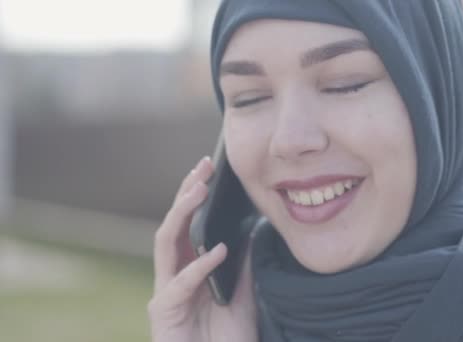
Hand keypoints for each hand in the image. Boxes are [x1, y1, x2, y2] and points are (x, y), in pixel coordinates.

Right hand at [148, 157, 257, 341]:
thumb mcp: (243, 291)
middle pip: (173, 224)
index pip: (188, 223)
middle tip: (203, 167)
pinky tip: (219, 250)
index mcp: (189, 266)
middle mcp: (173, 274)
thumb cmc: (227, 337)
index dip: (196, 194)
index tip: (212, 168)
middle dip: (186, 192)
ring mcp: (165, 291)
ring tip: (200, 191)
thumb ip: (244, 262)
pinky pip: (180, 282)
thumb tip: (254, 228)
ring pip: (165, 242)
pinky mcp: (163, 311)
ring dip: (182, 214)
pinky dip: (200, 265)